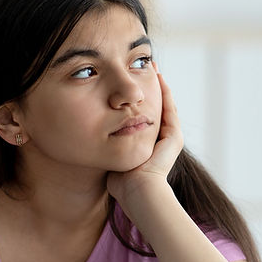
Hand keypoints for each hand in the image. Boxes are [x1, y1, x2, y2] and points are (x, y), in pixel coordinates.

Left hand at [107, 71, 182, 204]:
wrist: (138, 192)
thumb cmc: (121, 183)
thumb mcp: (111, 158)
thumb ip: (105, 147)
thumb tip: (87, 138)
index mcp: (147, 146)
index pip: (142, 119)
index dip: (136, 102)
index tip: (128, 86)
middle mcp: (160, 142)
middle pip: (155, 109)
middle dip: (149, 90)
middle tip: (141, 70)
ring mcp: (170, 139)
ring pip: (164, 106)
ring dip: (159, 87)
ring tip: (151, 69)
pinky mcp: (174, 137)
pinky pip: (169, 109)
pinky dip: (165, 93)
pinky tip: (158, 79)